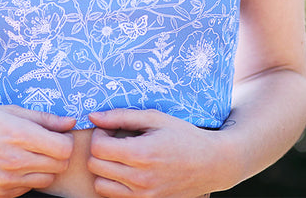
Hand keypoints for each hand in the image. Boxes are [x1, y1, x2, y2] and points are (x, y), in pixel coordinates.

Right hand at [0, 105, 75, 197]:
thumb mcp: (12, 110)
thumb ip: (44, 118)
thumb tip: (70, 122)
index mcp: (20, 135)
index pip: (64, 149)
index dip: (67, 141)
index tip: (60, 135)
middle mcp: (15, 161)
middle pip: (59, 165)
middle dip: (59, 154)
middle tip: (48, 143)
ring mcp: (7, 181)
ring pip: (47, 180)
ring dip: (46, 168)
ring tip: (32, 154)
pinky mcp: (0, 194)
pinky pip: (28, 188)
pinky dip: (29, 178)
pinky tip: (16, 164)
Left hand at [87, 109, 224, 197]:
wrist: (211, 164)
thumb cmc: (183, 136)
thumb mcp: (154, 118)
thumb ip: (121, 116)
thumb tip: (93, 116)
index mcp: (141, 154)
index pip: (97, 149)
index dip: (98, 135)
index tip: (109, 130)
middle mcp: (139, 179)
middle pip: (95, 167)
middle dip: (98, 150)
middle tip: (113, 141)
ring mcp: (143, 196)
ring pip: (100, 186)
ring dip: (103, 170)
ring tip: (119, 157)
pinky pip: (115, 197)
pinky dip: (114, 185)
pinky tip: (127, 170)